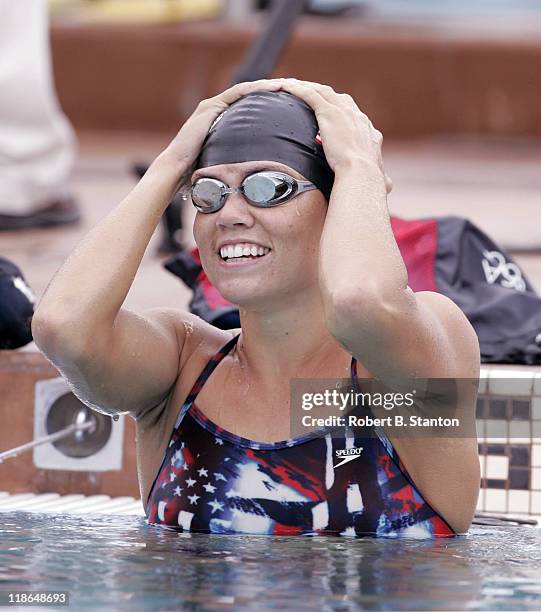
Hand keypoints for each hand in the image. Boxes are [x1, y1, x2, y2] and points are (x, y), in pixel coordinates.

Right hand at [160, 79, 283, 174]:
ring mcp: (213, 105)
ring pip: (247, 90)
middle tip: (297, 87)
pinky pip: (238, 93)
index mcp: (223, 120)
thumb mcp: (226, 163)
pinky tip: (274, 88)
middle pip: (251, 94)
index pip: (251, 106)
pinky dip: (257, 88)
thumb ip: (240, 161)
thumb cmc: (199, 172)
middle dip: (273, 89)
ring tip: (289, 84)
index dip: (271, 101)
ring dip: (268, 85)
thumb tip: (261, 175)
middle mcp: (218, 109)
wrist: (177, 169)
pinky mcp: (211, 106)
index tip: (291, 101)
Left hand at [275, 79, 391, 193]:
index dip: (339, 111)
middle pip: (335, 97)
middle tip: (303, 95)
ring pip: (320, 91)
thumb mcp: (379, 177)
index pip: (352, 114)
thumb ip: (382, 179)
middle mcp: (356, 116)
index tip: (329, 114)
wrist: (361, 174)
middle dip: (319, 94)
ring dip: (304, 87)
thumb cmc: (368, 180)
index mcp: (367, 130)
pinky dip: (295, 89)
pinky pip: (308, 94)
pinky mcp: (328, 112)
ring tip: (288, 87)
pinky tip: (283, 87)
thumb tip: (389, 187)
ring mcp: (343, 112)